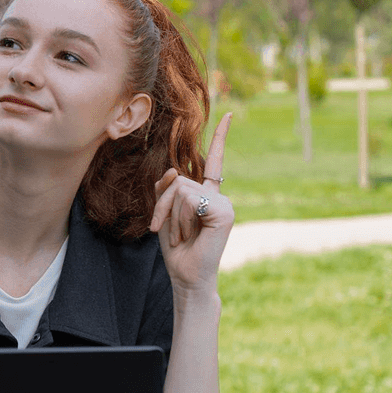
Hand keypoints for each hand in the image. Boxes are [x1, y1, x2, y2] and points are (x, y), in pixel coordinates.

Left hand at [149, 113, 234, 292]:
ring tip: (181, 236)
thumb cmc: (177, 249)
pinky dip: (181, 220)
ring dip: (170, 216)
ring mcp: (224, 203)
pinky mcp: (224, 212)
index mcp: (206, 195)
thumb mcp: (164, 214)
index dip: (221, 139)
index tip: (230, 116)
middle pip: (178, 180)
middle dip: (161, 206)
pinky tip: (190, 236)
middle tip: (165, 230)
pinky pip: (189, 200)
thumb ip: (165, 190)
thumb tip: (173, 171)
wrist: (186, 276)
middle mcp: (218, 196)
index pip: (214, 162)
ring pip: (180, 190)